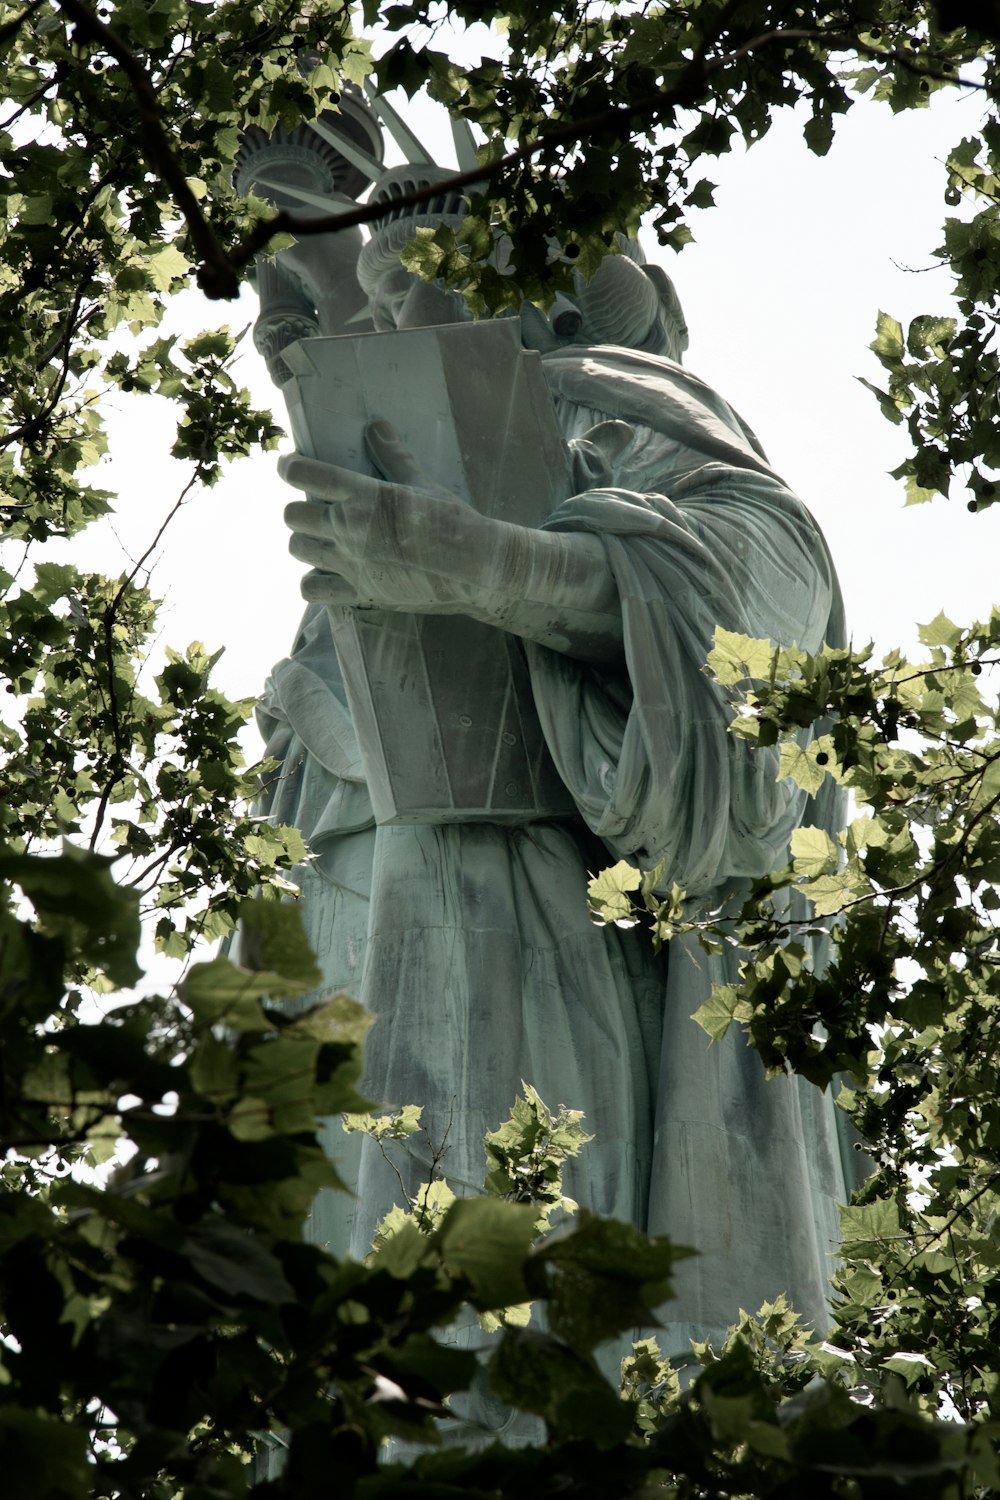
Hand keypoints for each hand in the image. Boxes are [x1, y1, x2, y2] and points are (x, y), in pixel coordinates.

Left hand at [280, 422, 489, 611]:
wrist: (473, 568)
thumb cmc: (451, 520)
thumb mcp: (422, 483)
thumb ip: (393, 456)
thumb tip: (375, 427)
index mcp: (362, 496)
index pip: (305, 475)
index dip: (290, 468)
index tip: (289, 467)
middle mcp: (348, 529)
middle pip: (292, 516)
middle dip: (299, 509)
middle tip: (317, 509)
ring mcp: (350, 563)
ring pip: (297, 548)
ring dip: (305, 541)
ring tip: (322, 539)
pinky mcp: (359, 592)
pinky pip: (312, 589)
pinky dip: (313, 581)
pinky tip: (327, 574)